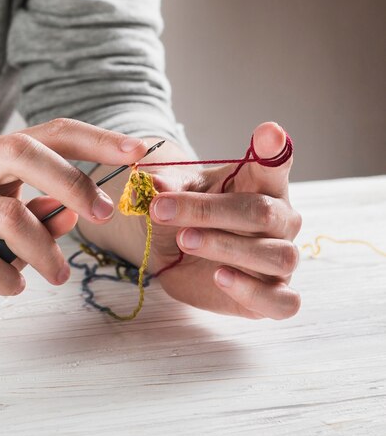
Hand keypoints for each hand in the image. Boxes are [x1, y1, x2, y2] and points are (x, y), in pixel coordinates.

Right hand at [0, 119, 147, 298]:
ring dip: (42, 248)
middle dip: (71, 180)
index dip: (95, 139)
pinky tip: (12, 287)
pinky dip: (3, 275)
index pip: (47, 133)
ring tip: (57, 276)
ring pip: (3, 212)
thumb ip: (39, 214)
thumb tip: (74, 212)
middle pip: (20, 151)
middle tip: (102, 214)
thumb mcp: (3, 225)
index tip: (136, 152)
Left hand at [147, 122, 301, 318]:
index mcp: (261, 186)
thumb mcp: (171, 193)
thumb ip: (165, 187)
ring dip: (227, 248)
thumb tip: (153, 184)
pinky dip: (254, 291)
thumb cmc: (184, 215)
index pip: (275, 165)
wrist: (176, 254)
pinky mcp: (272, 296)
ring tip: (184, 240)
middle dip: (209, 210)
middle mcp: (280, 221)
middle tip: (162, 209)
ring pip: (277, 255)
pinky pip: (282, 302)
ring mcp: (279, 259)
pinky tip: (220, 278)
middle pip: (264, 212)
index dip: (274, 150)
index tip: (267, 133)